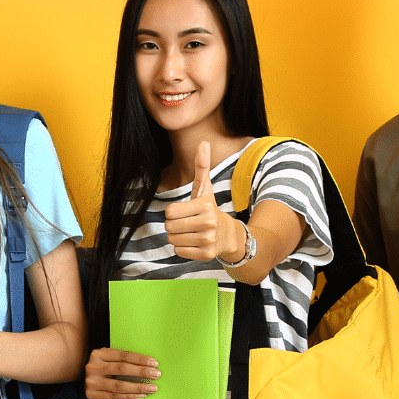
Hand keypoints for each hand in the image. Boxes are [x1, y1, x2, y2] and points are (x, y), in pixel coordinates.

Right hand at [85, 347, 158, 398]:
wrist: (83, 379)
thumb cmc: (101, 368)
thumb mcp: (107, 358)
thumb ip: (122, 359)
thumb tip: (148, 363)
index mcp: (98, 354)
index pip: (123, 355)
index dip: (140, 359)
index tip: (154, 363)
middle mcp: (93, 367)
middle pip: (122, 369)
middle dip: (141, 372)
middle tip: (156, 374)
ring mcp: (92, 382)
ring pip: (119, 385)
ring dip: (138, 387)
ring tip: (152, 388)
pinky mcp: (92, 395)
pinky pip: (115, 396)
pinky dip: (130, 396)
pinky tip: (141, 395)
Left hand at [163, 141, 235, 261]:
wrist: (228, 235)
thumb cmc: (210, 209)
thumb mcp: (205, 188)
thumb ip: (201, 167)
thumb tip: (204, 143)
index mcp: (205, 206)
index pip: (170, 212)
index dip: (174, 212)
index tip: (185, 211)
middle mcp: (208, 223)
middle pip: (169, 226)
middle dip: (174, 225)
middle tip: (187, 223)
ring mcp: (208, 240)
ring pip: (172, 240)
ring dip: (177, 236)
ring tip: (191, 232)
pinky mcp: (206, 255)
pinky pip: (179, 251)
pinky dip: (182, 248)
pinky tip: (194, 242)